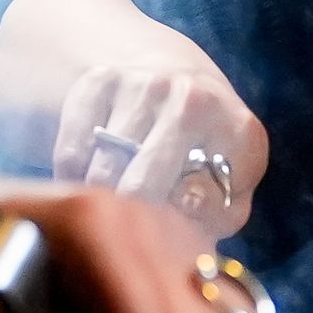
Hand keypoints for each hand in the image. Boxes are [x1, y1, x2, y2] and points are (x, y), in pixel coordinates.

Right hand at [0, 0, 269, 238]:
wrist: (176, 74)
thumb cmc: (205, 154)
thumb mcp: (231, 185)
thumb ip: (216, 217)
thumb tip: (183, 238)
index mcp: (240, 133)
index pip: (199, 203)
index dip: (177, 228)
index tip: (169, 230)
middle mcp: (196, 100)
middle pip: (143, 189)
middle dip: (130, 217)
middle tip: (128, 230)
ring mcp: (146, 85)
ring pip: (102, 174)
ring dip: (99, 198)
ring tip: (110, 204)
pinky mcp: (101, 80)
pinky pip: (73, 153)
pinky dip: (72, 177)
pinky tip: (89, 179)